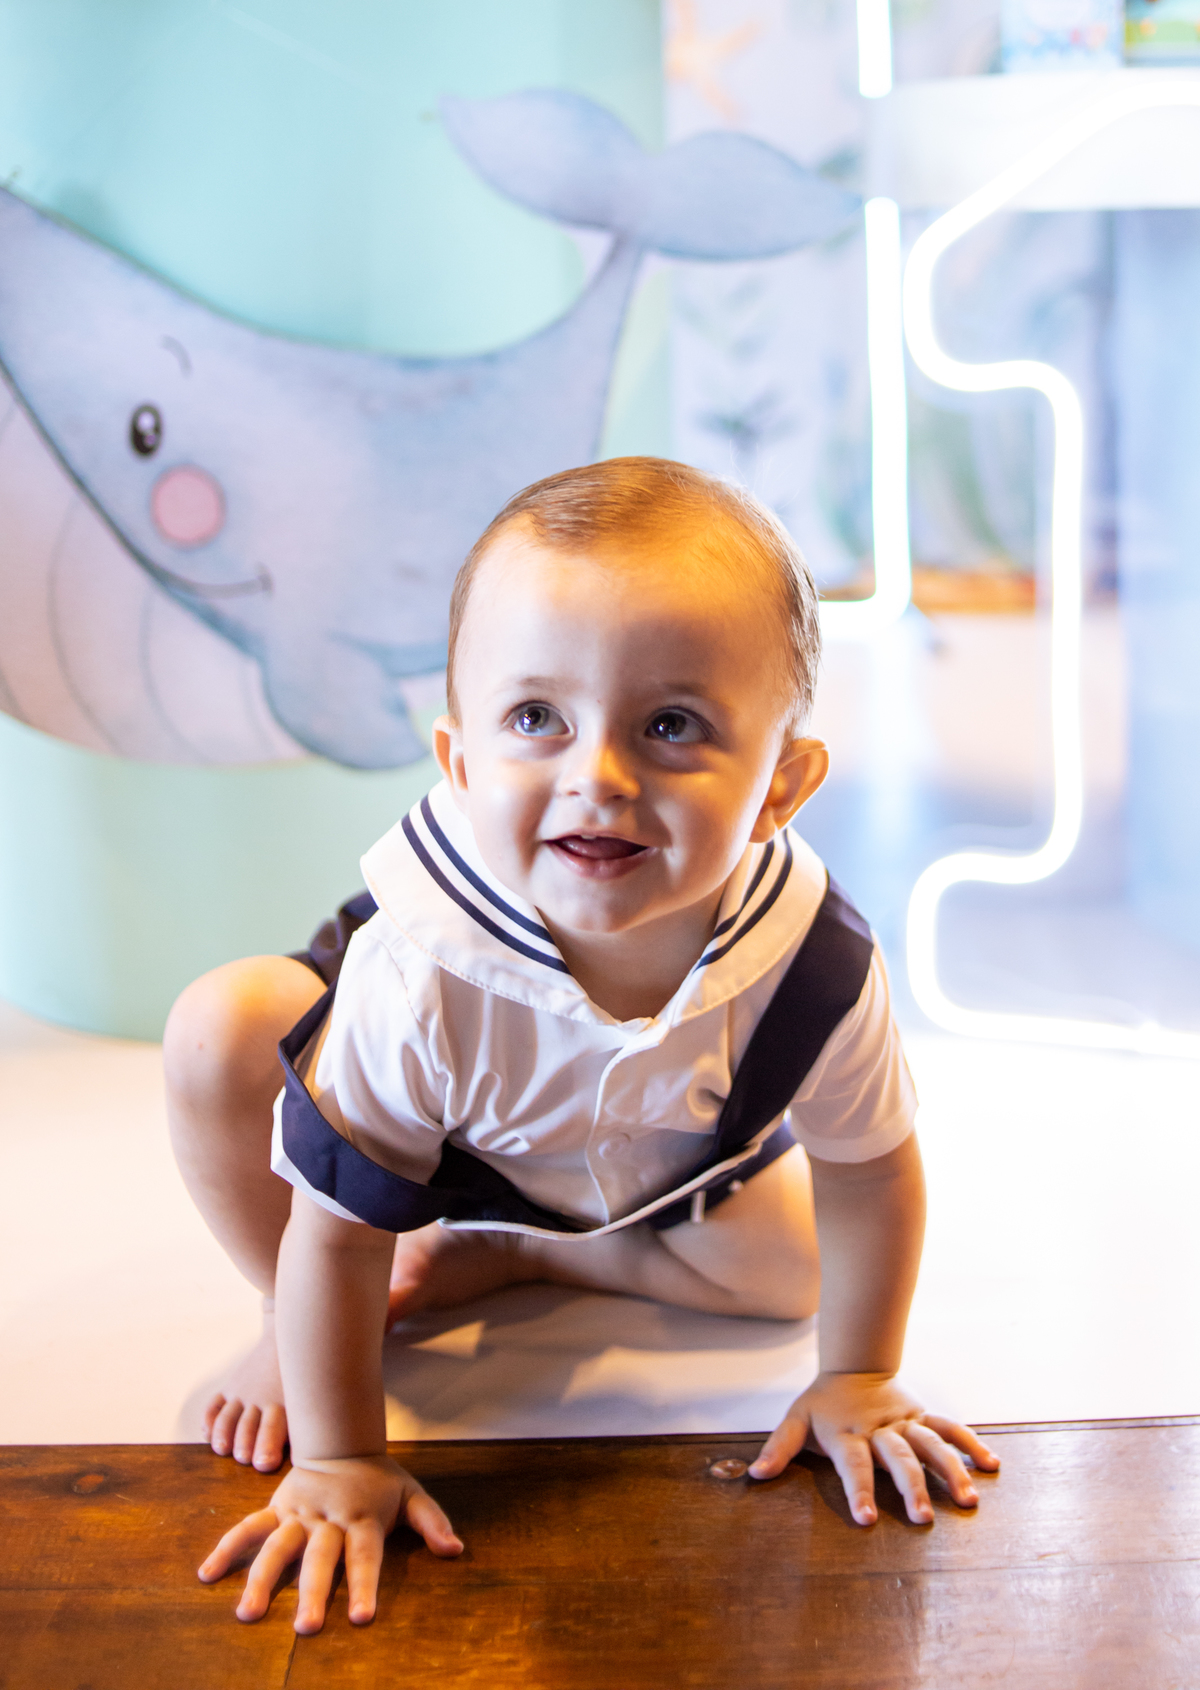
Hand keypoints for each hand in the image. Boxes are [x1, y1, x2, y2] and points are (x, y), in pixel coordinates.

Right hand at [198, 1453, 462, 1630]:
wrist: (341, 1439)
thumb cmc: (379, 1479)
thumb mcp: (412, 1494)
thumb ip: (432, 1523)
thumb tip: (456, 1551)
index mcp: (362, 1517)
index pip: (365, 1556)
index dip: (365, 1585)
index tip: (362, 1619)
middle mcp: (328, 1518)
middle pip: (320, 1558)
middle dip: (314, 1592)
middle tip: (306, 1628)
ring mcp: (298, 1512)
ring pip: (278, 1546)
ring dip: (261, 1578)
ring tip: (247, 1613)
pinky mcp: (276, 1508)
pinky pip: (248, 1528)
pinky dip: (227, 1548)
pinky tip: (207, 1574)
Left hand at [749, 1371, 999, 1525]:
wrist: (854, 1362)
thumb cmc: (824, 1401)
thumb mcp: (796, 1419)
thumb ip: (779, 1447)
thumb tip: (755, 1475)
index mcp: (848, 1433)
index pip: (853, 1465)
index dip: (858, 1490)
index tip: (866, 1520)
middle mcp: (880, 1429)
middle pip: (898, 1458)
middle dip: (911, 1488)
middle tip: (923, 1519)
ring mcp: (905, 1421)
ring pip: (931, 1444)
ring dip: (950, 1470)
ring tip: (968, 1499)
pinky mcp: (922, 1415)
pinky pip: (950, 1428)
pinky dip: (970, 1444)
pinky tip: (990, 1465)